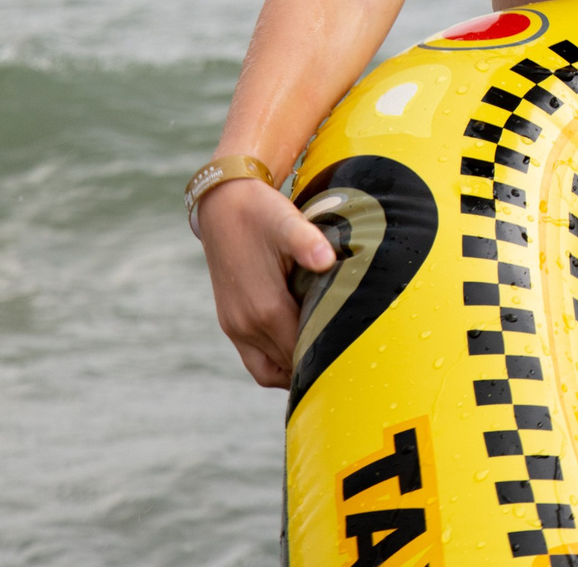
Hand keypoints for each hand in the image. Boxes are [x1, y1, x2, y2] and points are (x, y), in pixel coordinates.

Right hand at [197, 176, 338, 387]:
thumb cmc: (259, 212)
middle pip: (288, 365)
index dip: (329, 354)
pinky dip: (276, 364)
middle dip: (315, 363)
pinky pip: (255, 361)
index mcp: (266, 308)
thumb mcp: (285, 220)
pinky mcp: (229, 323)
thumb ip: (306, 242)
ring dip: (293, 369)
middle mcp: (247, 325)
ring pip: (269, 372)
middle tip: (349, 357)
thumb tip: (327, 259)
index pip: (303, 351)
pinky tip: (299, 349)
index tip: (356, 350)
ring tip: (324, 357)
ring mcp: (234, 327)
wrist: (221, 205)